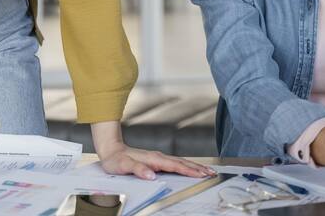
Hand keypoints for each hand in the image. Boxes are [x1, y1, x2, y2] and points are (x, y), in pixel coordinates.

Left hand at [98, 142, 215, 180]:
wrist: (111, 149)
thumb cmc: (116, 160)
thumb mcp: (124, 166)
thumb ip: (138, 169)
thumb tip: (152, 175)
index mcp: (154, 159)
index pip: (176, 166)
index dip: (190, 170)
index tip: (202, 174)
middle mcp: (159, 157)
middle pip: (183, 163)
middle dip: (198, 168)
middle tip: (212, 173)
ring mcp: (159, 158)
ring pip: (181, 162)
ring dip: (194, 167)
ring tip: (207, 171)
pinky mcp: (157, 160)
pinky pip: (176, 163)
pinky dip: (186, 166)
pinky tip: (190, 169)